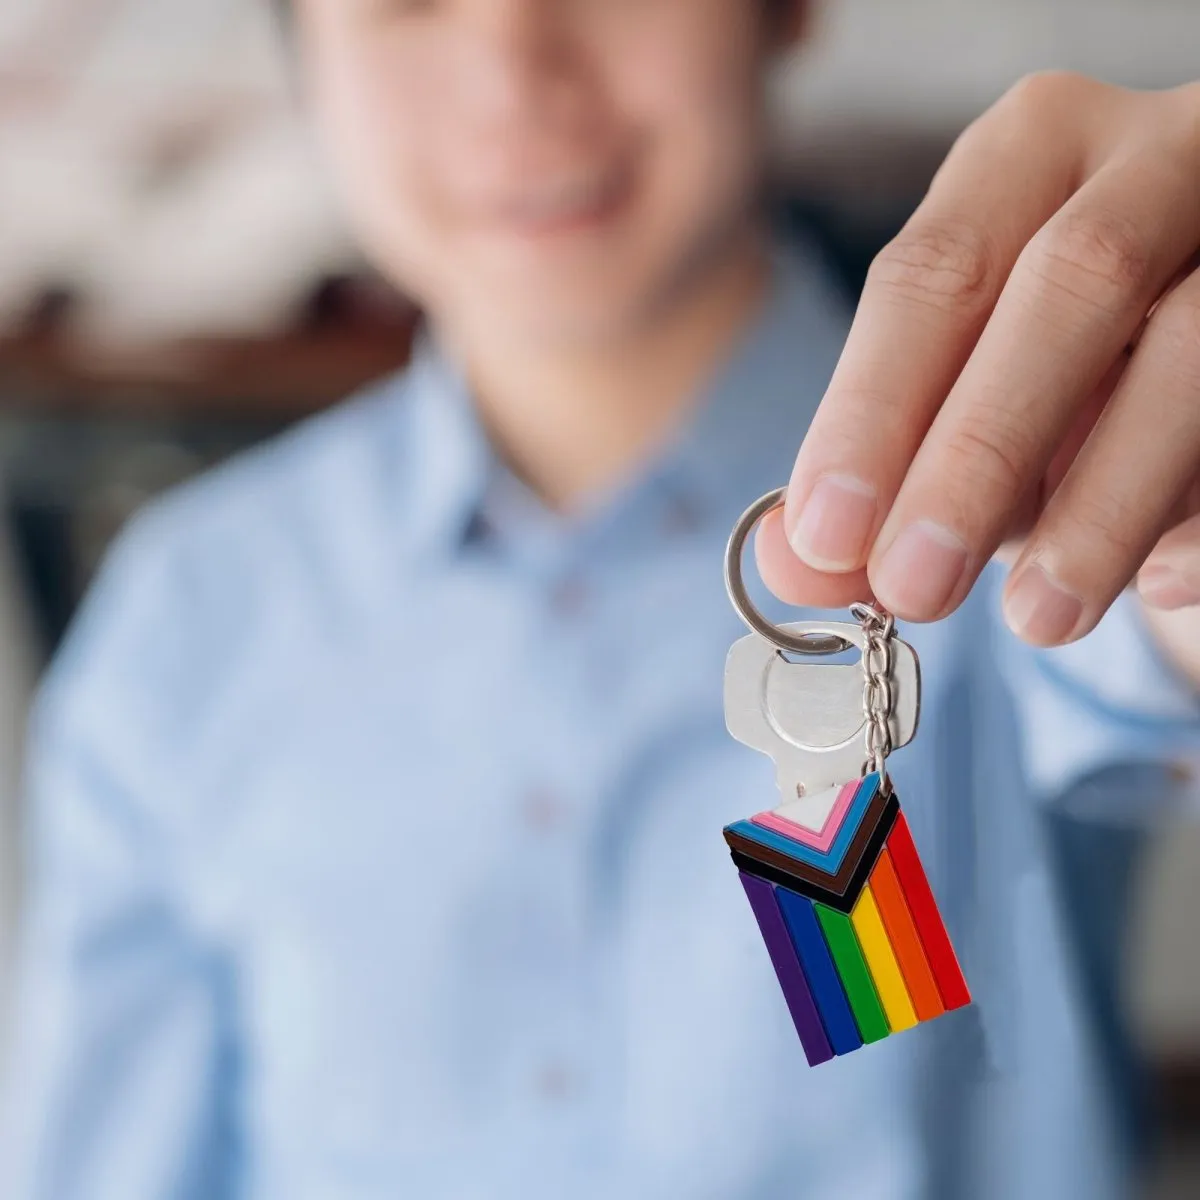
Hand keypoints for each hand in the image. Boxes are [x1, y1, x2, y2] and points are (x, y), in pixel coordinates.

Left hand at [758, 72, 1199, 647]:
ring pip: (1194, 346)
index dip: (872, 409)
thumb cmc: (1051, 367)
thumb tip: (794, 564)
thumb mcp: (953, 399)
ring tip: (1037, 616)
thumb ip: (877, 472)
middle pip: (1070, 284)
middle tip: (915, 585)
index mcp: (1023, 156)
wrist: (1190, 341)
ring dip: (1105, 500)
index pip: (930, 273)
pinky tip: (1157, 584)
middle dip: (981, 452)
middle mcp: (1149, 159)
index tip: (828, 534)